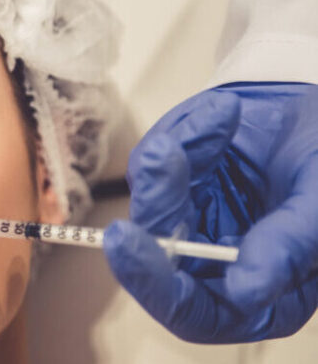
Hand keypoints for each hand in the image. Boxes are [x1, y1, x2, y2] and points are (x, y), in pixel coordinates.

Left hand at [103, 82, 317, 342]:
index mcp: (258, 292)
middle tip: (157, 157)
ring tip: (219, 119)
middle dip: (158, 202)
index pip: (193, 312)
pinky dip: (187, 133)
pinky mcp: (170, 186)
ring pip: (152, 204)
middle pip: (158, 255)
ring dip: (180, 157)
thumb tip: (246, 290)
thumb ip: (288, 245)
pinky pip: (154, 163)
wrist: (312, 114)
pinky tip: (221, 116)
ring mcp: (187, 222)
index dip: (157, 285)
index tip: (128, 244)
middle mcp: (212, 266)